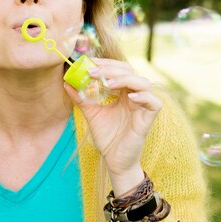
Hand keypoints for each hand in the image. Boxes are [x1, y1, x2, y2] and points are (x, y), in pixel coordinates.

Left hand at [64, 58, 160, 184]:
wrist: (114, 160)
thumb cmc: (107, 137)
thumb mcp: (91, 113)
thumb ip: (81, 98)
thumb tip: (66, 82)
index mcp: (123, 92)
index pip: (119, 69)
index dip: (106, 63)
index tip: (89, 62)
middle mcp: (135, 96)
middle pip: (130, 72)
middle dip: (111, 69)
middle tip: (93, 71)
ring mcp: (143, 106)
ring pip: (143, 83)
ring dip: (125, 79)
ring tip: (108, 83)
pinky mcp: (149, 118)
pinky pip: (154, 103)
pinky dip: (143, 97)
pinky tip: (129, 97)